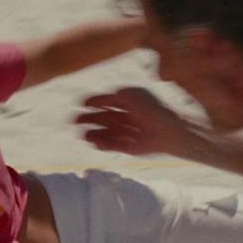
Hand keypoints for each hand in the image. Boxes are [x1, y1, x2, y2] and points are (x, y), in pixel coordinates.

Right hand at [75, 87, 192, 155]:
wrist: (168, 130)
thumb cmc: (151, 109)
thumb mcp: (129, 94)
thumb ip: (112, 96)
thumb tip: (96, 100)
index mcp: (131, 102)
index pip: (109, 101)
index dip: (95, 102)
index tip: (83, 103)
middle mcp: (129, 117)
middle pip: (104, 118)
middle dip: (89, 119)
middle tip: (74, 121)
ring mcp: (130, 133)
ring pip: (107, 133)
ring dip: (94, 134)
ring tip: (82, 136)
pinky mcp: (131, 148)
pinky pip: (114, 146)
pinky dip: (103, 145)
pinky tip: (94, 143)